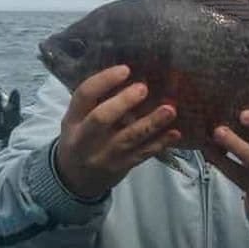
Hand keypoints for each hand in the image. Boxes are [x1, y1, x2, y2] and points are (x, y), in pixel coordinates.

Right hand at [55, 65, 179, 198]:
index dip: (104, 81)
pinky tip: (175, 133)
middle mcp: (85, 138)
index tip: (125, 69)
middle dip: (123, 102)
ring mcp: (104, 154)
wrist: (76, 178)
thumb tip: (132, 75)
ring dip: (151, 123)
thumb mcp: (78, 119)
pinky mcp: (122, 166)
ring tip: (169, 110)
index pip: (84, 95)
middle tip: (143, 88)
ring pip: (128, 138)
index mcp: (73, 119)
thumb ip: (96, 102)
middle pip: (101, 118)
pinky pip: (143, 153)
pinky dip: (160, 143)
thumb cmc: (82, 137)